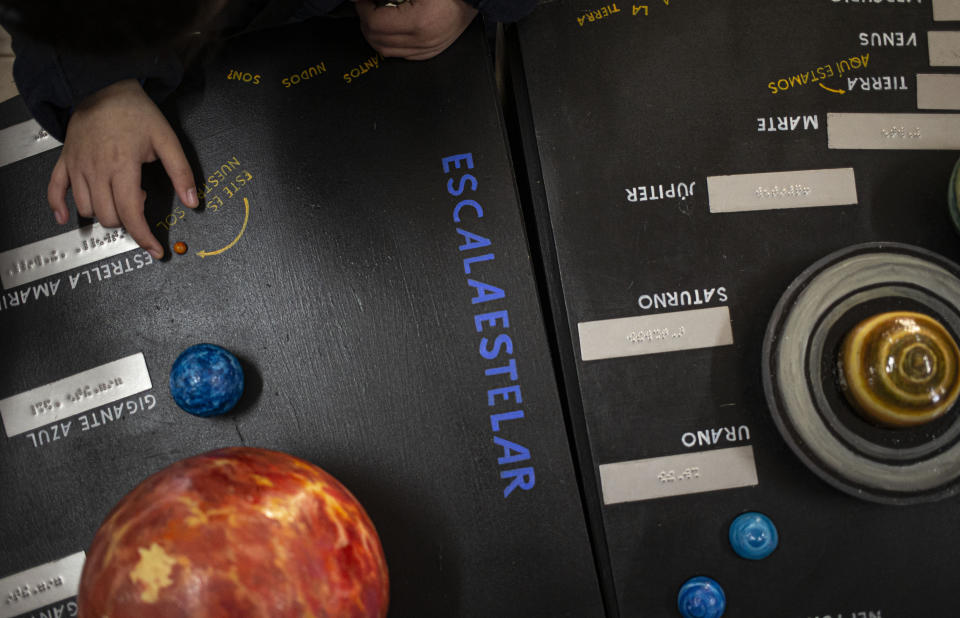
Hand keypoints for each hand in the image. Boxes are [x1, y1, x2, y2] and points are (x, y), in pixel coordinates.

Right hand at [48, 79, 197, 259]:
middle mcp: (96, 170)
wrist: (104, 87)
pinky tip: (66, 217)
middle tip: (140, 197)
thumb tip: (193, 202)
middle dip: (129, 219)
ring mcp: (77, 166)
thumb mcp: (167, 139)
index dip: (144, 236)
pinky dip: (58, 206)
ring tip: (119, 192)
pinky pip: (54, 190)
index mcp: (122, 166)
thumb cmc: (136, 111)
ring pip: (87, 209)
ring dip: (105, 212)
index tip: (155, 250)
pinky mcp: (65, 161)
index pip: (132, 213)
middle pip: (109, 216)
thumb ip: (181, 172)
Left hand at [355, 0, 478, 60]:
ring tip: (376, 19)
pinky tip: (391, 30)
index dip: (363, 10)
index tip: (362, 0)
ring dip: (376, 36)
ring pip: (387, 52)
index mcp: (419, 22)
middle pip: (378, 41)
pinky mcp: (431, 52)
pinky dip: (391, 44)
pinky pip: (402, 55)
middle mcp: (423, 41)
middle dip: (366, 23)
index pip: (376, 24)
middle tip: (366, 8)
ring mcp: (428, 49)